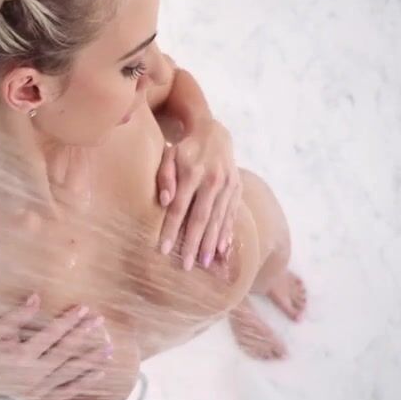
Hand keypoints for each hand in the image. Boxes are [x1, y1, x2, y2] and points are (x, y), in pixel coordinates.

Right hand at [0, 294, 113, 399]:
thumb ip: (18, 315)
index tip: (83, 309)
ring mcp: (39, 390)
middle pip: (64, 353)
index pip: (50, 335)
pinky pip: (67, 391)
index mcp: (20, 356)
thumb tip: (37, 296)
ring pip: (70, 374)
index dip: (68, 321)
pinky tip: (99, 373)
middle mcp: (31, 375)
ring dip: (91, 361)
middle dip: (83, 335)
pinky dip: (84, 383)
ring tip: (108, 348)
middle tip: (99, 321)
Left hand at [156, 119, 240, 269]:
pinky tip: (222, 249)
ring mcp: (228, 185)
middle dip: (193, 243)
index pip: (180, 207)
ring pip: (218, 219)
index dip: (171, 229)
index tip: (163, 249)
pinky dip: (226, 233)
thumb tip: (164, 201)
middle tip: (186, 265)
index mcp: (193, 172)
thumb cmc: (184, 150)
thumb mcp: (169, 156)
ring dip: (211, 243)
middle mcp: (213, 180)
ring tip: (204, 262)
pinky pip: (231, 215)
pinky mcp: (237, 189)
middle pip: (201, 218)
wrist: (213, 134)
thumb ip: (165, 177)